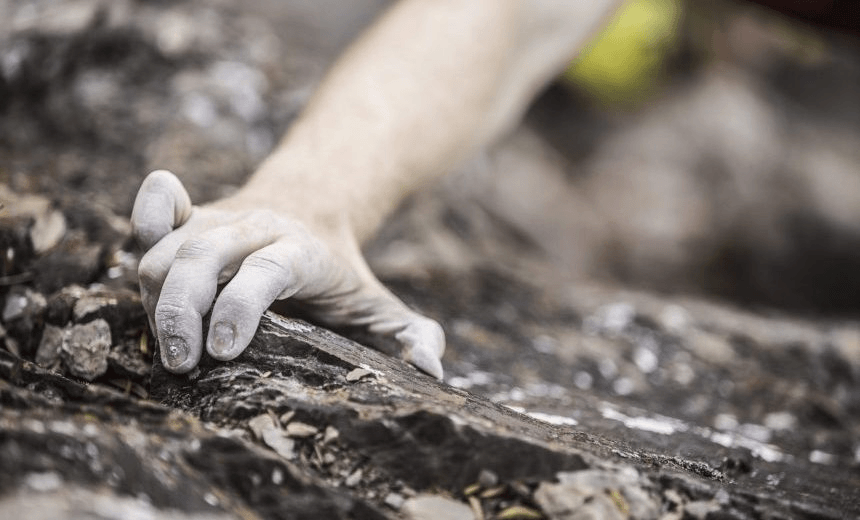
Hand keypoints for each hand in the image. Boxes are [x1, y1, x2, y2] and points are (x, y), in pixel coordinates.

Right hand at [130, 170, 444, 377]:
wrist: (316, 204)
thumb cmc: (343, 271)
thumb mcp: (381, 303)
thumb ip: (412, 336)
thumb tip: (432, 370)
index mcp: (302, 251)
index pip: (267, 270)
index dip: (242, 306)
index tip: (224, 352)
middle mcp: (254, 229)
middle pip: (204, 256)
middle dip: (182, 310)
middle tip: (182, 362)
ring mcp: (218, 222)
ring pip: (168, 249)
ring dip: (156, 298)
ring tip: (170, 345)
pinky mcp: (191, 220)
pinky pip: (155, 212)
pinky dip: (144, 219)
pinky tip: (147, 246)